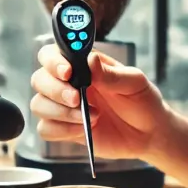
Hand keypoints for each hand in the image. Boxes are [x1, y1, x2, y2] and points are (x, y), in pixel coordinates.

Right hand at [30, 45, 169, 159]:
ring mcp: (64, 107)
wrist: (149, 133)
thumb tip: (91, 59)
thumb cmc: (142, 101)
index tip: (67, 72)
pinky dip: (61, 130)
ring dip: (60, 112)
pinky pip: (46, 129)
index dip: (53, 61)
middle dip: (56, 90)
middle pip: (39, 79)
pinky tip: (83, 129)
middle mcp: (68, 83)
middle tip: (78, 99)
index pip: (52, 54)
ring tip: (88, 118)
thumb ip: (111, 74)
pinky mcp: (65, 129)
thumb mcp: (134, 83)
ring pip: (38, 105)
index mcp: (82, 65)